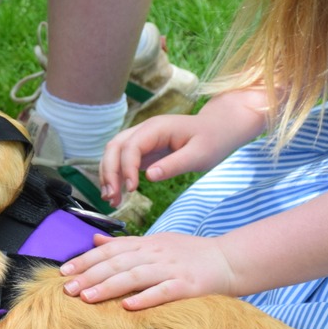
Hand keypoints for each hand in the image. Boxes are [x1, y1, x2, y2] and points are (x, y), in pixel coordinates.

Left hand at [60, 232, 236, 309]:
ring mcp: (171, 269)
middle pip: (116, 263)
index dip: (86, 259)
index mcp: (146, 243)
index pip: (110, 250)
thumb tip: (96, 240)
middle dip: (89, 275)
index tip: (64, 271)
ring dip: (108, 286)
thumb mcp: (156, 242)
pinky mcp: (188, 286)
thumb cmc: (190, 254)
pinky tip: (128, 306)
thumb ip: (126, 244)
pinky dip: (145, 298)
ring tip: (86, 298)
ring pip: (134, 276)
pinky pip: (163, 291)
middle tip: (67, 288)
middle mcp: (155, 253)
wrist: (230, 260)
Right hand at [99, 113, 227, 208]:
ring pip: (113, 153)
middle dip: (109, 172)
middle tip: (111, 197)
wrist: (219, 129)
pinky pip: (121, 160)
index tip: (132, 189)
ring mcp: (141, 139)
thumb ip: (174, 165)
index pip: (131, 146)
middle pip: (114, 147)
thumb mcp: (200, 155)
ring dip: (108, 175)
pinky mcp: (142, 150)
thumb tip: (149, 177)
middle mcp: (144, 131)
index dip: (127, 168)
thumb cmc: (212, 141)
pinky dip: (116, 176)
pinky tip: (117, 193)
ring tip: (111, 199)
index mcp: (156, 128)